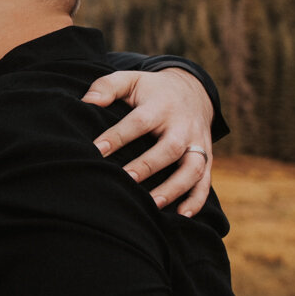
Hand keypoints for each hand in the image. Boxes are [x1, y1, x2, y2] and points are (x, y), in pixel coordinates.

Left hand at [83, 68, 213, 216]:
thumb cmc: (150, 90)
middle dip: (148, 165)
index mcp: (160, 105)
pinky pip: (206, 181)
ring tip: (152, 204)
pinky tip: (183, 215)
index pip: (138, 121)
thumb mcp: (130, 80)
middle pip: (170, 147)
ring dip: (175, 187)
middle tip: (126, 180)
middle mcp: (182, 125)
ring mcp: (198, 142)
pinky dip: (197, 199)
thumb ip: (107, 87)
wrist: (192, 91)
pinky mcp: (207, 157)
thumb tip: (87, 102)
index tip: (96, 150)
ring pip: (193, 167)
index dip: (118, 136)